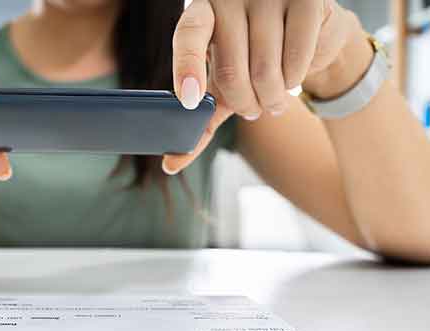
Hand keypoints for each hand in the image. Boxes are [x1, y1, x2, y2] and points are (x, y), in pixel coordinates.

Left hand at [163, 0, 360, 173]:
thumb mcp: (224, 89)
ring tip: (274, 99)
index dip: (187, 67)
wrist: (310, 39)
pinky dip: (295, 80)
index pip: (188, 35)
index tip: (189, 101)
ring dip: (271, 98)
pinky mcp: (306, 0)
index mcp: (202, 11)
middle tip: (253, 111)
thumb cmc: (255, 63)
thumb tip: (171, 162)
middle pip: (231, 69)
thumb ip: (200, 120)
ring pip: (265, 69)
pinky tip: (293, 79)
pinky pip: (297, 58)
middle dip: (244, 103)